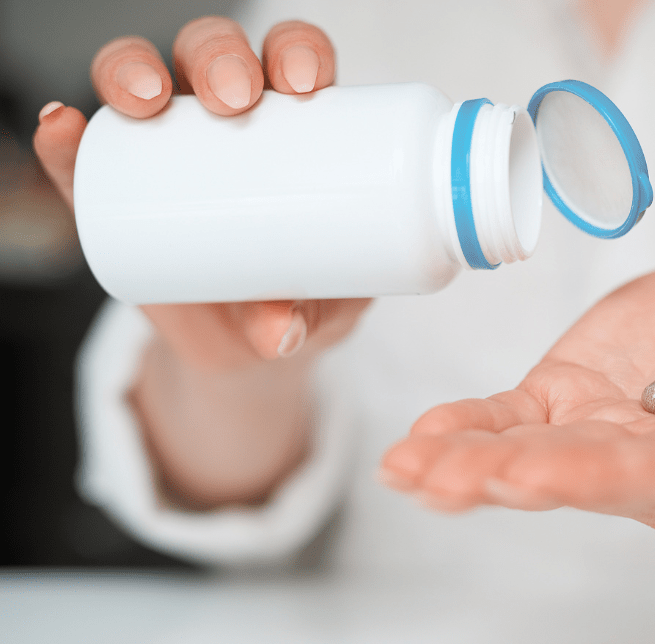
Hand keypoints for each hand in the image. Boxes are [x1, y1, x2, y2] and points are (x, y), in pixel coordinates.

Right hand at [33, 16, 364, 368]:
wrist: (248, 342)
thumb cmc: (304, 299)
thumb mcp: (319, 310)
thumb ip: (308, 316)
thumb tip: (279, 335)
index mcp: (295, 123)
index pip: (295, 59)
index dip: (299, 50)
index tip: (304, 83)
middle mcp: (227, 115)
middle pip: (215, 55)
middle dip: (219, 57)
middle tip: (232, 99)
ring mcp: (166, 147)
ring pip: (143, 78)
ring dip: (136, 70)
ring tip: (146, 102)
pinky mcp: (115, 189)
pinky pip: (83, 153)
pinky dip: (65, 137)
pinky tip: (60, 127)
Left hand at [380, 253, 654, 533]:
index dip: (588, 476)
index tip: (525, 472)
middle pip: (578, 476)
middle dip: (506, 477)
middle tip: (439, 476)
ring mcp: (605, 437)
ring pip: (532, 454)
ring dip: (467, 463)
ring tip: (408, 467)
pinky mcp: (570, 402)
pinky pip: (513, 419)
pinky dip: (468, 426)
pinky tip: (424, 438)